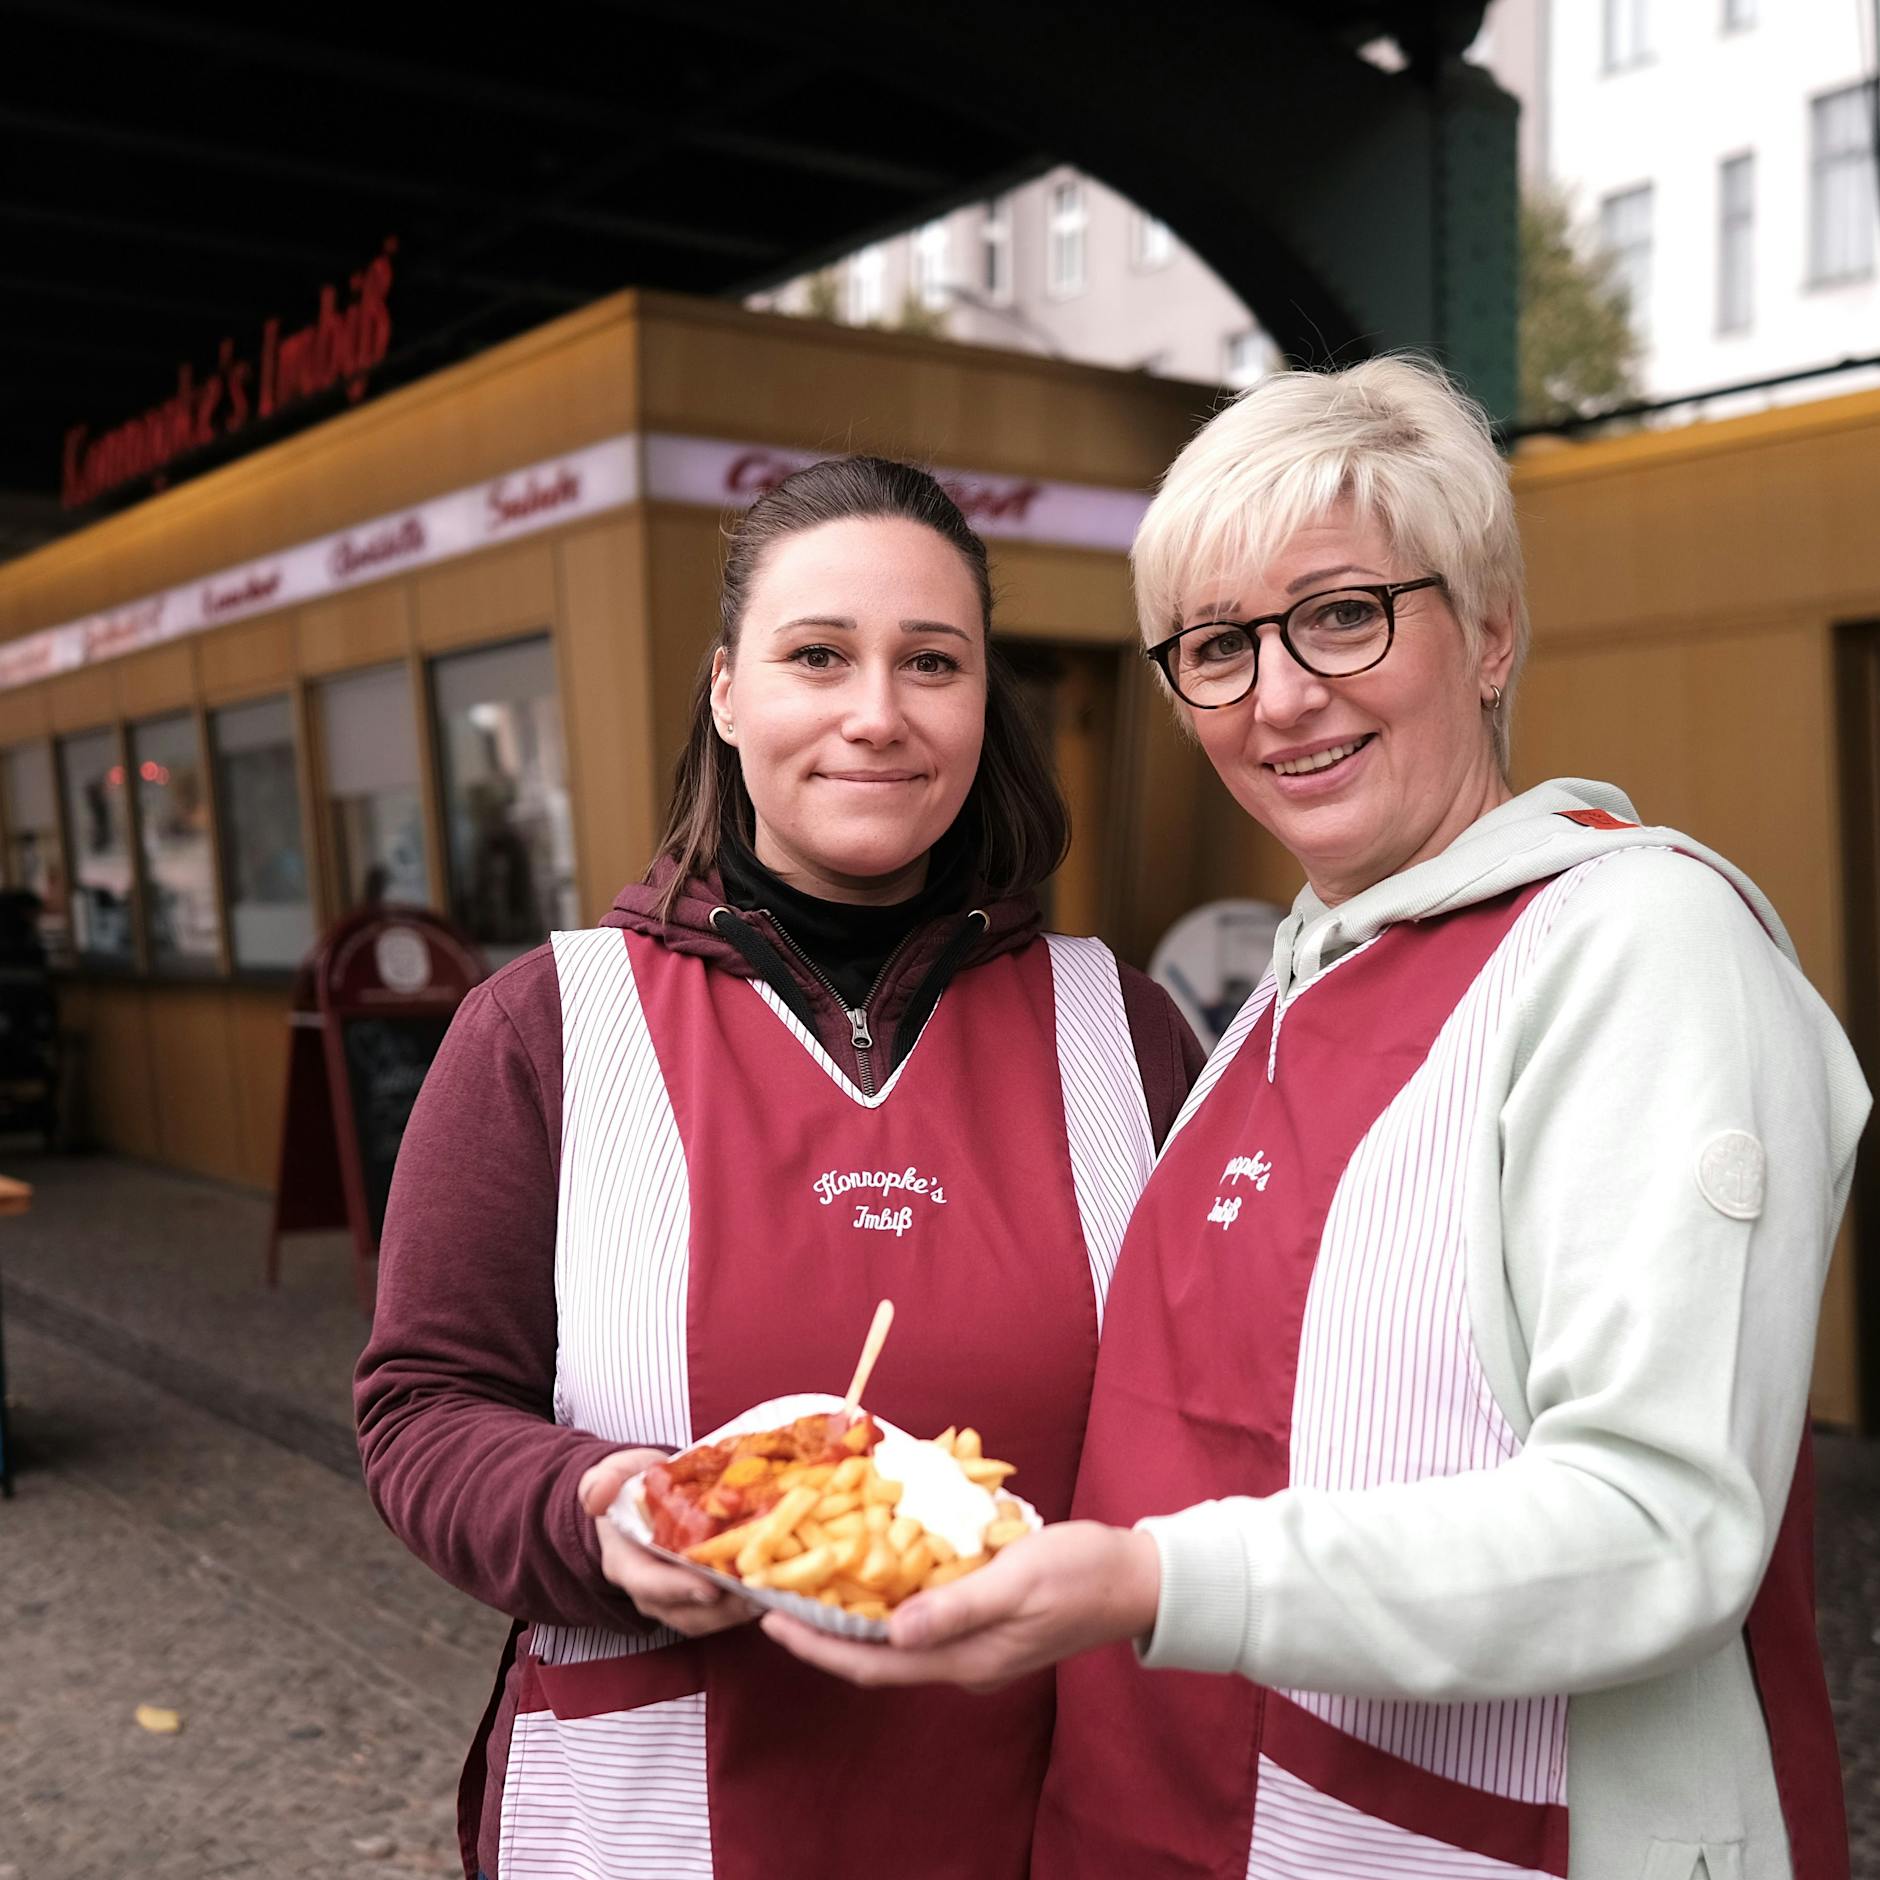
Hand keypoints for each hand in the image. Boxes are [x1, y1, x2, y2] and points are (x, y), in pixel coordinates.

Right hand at [578, 1450, 759, 1638]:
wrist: (635, 1496)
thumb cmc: (627, 1485)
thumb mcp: (611, 1475)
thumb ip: (602, 1482)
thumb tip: (597, 1496)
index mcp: (626, 1562)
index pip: (648, 1584)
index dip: (678, 1589)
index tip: (711, 1587)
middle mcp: (650, 1590)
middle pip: (685, 1612)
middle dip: (722, 1609)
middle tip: (758, 1593)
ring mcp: (675, 1597)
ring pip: (707, 1618)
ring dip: (740, 1611)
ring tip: (773, 1592)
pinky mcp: (699, 1595)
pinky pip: (721, 1610)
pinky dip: (746, 1604)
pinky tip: (774, 1588)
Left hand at [760, 1521, 1159, 1692]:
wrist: (1138, 1579)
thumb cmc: (1082, 1571)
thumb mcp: (1019, 1579)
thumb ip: (956, 1607)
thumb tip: (893, 1632)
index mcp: (966, 1659)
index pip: (873, 1664)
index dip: (816, 1646)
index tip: (769, 1618)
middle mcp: (963, 1662)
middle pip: (876, 1656)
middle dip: (822, 1630)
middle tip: (777, 1593)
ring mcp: (975, 1647)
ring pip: (897, 1638)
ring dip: (853, 1614)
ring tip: (811, 1578)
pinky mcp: (985, 1625)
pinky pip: (923, 1619)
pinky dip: (890, 1597)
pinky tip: (874, 1566)